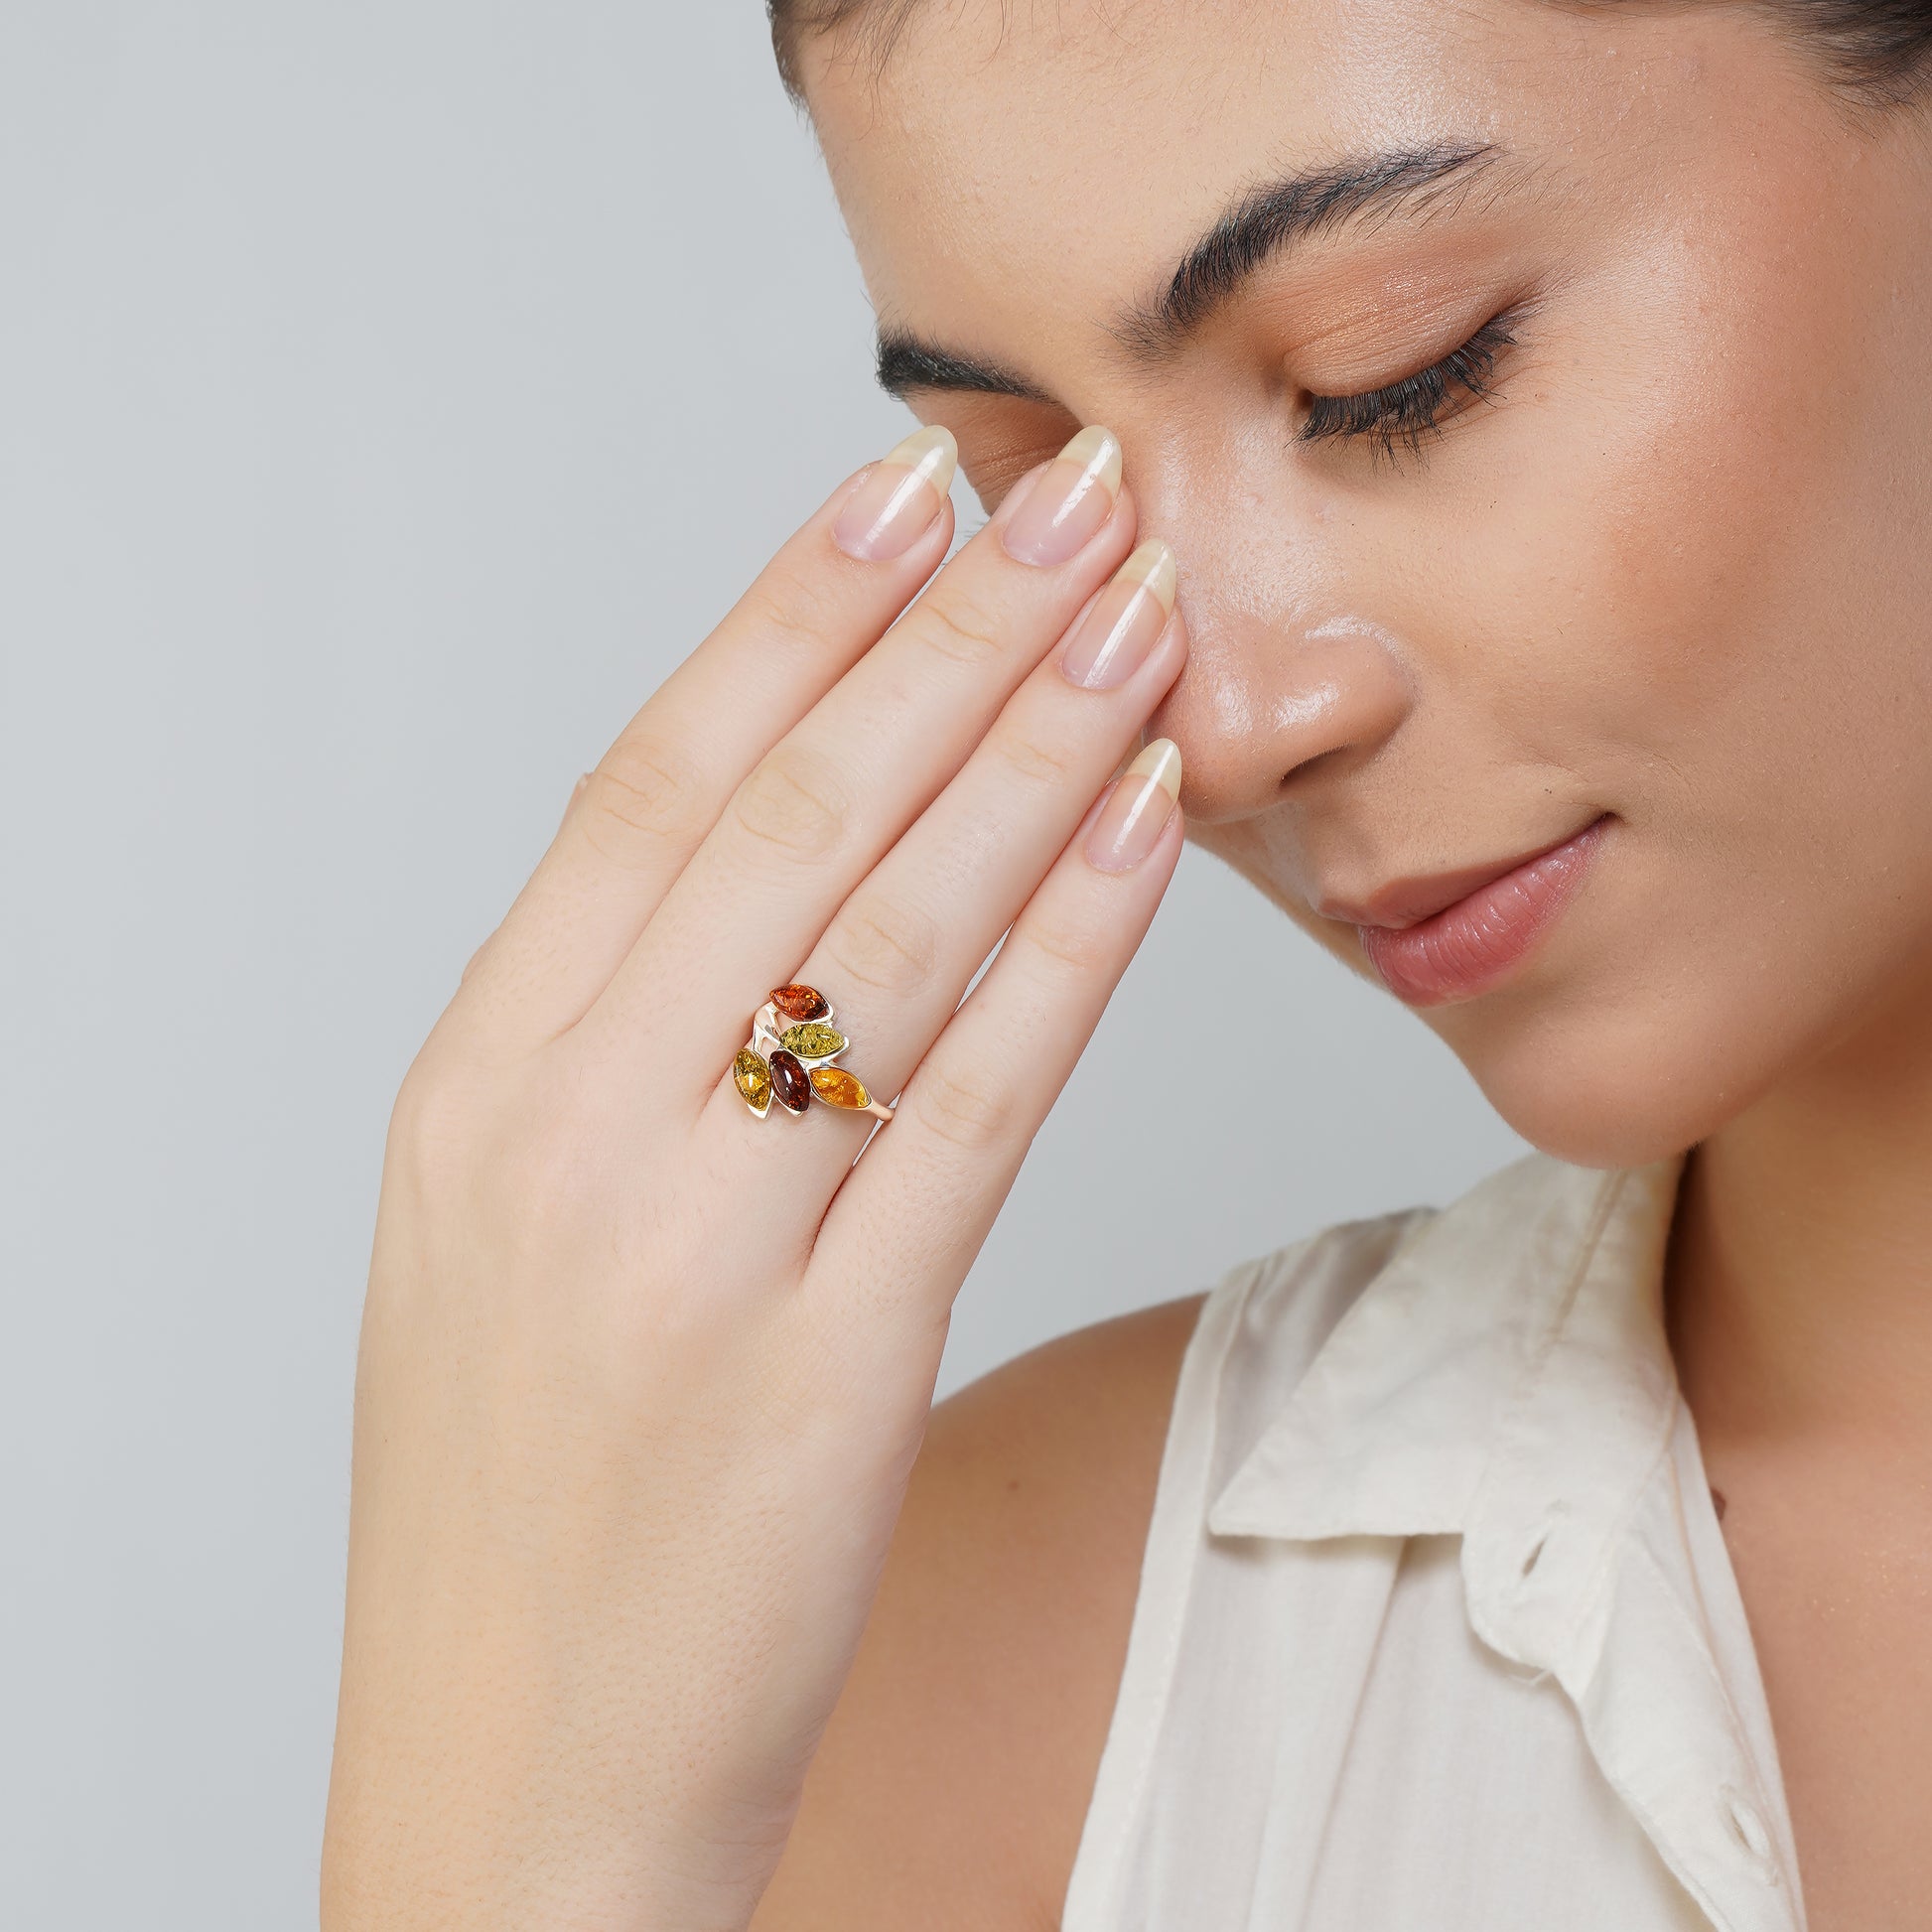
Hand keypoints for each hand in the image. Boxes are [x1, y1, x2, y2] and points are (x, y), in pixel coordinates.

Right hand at [320, 423, 1187, 1929]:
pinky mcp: (824, 1362)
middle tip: (1070, 492)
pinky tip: (1148, 829)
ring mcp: (688, 1246)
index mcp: (473, 1082)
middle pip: (780, 820)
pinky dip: (1069, 950)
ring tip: (1140, 612)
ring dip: (1031, 752)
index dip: (785, 617)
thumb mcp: (504, 1230)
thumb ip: (616, 1039)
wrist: (517, 1784)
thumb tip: (772, 846)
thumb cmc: (527, 1500)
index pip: (645, 786)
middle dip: (942, 635)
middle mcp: (564, 1133)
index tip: (897, 484)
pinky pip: (969, 1103)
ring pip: (885, 931)